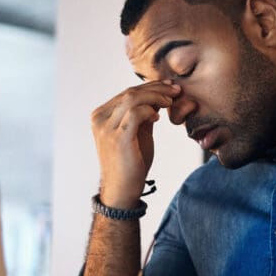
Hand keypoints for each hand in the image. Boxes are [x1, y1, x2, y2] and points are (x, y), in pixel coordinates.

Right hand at [90, 81, 180, 207]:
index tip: (169, 86)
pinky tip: (157, 118)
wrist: (122, 189)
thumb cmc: (131, 162)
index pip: (127, 92)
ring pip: (132, 99)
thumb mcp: (138, 132)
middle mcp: (100, 119)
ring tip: (170, 101)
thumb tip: (159, 95)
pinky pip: (135, 114)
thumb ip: (145, 114)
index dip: (150, 86)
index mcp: (101, 115)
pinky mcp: (117, 139)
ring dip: (155, 97)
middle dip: (156, 88)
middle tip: (175, 89)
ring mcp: (106, 128)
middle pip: (130, 92)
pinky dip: (149, 111)